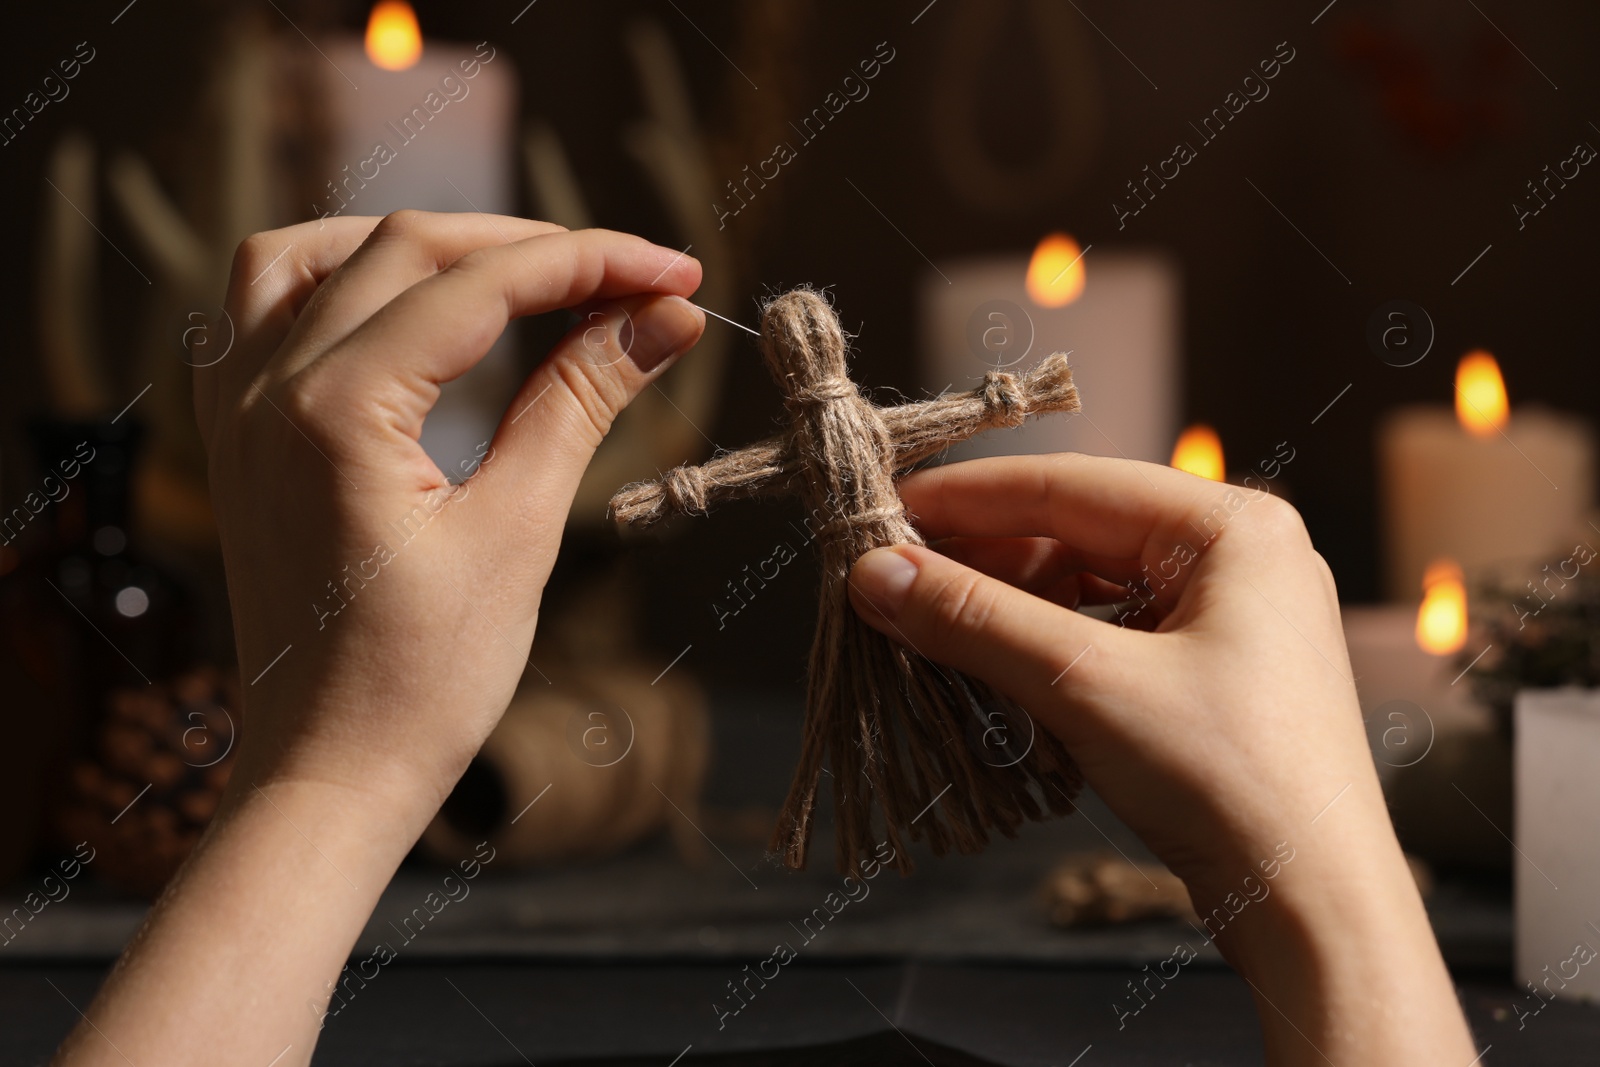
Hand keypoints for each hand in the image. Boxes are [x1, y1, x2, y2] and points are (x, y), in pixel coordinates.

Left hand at [53, 213, 704, 1066]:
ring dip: (424, 245)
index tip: (676, 276)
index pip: (479, 284)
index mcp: (335, 411)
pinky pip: (262, 307)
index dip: (591, 263)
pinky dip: (341, 278)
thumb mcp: (519, 532)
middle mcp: (265, 389)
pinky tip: (407, 306)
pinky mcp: (234, 435)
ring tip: (523, 272)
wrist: (328, 775)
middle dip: (531, 251)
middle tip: (637, 279)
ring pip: (316, 253)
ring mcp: (234, 408)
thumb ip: (582, 402)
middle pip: (407, 247)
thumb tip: (664, 320)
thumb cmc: (422, 681)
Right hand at [847, 454, 1474, 1064]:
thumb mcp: (1087, 686)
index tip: (881, 509)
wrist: (1317, 911)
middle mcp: (1236, 556)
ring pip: (1085, 590)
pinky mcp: (1211, 674)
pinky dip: (1044, 652)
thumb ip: (976, 621)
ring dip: (1006, 612)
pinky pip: (1106, 637)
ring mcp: (1228, 617)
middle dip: (980, 562)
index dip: (965, 497)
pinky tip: (989, 671)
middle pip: (1075, 535)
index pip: (1068, 484)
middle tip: (889, 582)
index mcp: (1231, 527)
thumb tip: (873, 574)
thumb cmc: (1232, 783)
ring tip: (926, 631)